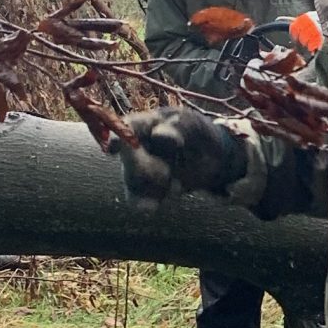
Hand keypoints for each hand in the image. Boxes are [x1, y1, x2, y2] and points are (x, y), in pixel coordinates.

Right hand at [120, 106, 247, 199]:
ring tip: (176, 186)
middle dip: (143, 169)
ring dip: (150, 188)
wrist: (215, 159)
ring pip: (131, 181)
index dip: (117, 136)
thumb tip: (158, 136)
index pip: (126, 127)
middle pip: (127, 159)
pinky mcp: (146, 188)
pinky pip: (138, 199)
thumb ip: (178, 128)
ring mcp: (138, 168)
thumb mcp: (193, 126)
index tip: (112, 148)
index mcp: (146, 123)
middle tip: (166, 173)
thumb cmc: (199, 134)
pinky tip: (156, 204)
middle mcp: (136, 146)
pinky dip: (146, 203)